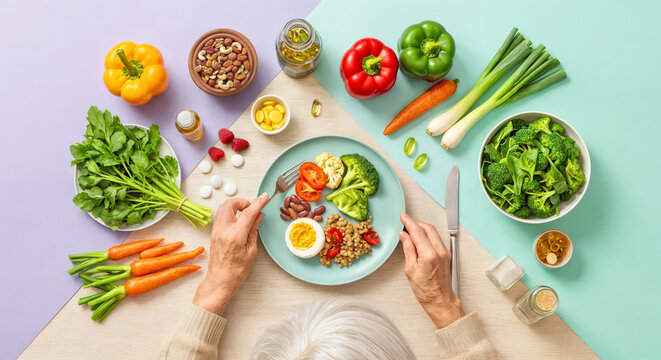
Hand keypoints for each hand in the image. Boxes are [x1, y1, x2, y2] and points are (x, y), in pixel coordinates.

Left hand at [193, 193, 268, 314]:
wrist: (220, 281)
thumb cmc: (236, 271)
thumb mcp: (251, 251)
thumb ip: (254, 230)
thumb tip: (258, 216)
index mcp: (235, 236)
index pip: (248, 212)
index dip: (258, 203)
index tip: (264, 197)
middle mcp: (223, 230)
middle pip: (230, 204)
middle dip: (242, 201)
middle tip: (252, 208)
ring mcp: (216, 231)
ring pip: (223, 207)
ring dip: (235, 206)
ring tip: (245, 215)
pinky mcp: (213, 233)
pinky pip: (220, 216)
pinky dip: (230, 213)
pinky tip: (238, 221)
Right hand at [399, 212, 463, 328]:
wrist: (440, 300)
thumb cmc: (426, 291)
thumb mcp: (410, 269)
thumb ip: (408, 249)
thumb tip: (404, 236)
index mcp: (429, 255)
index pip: (418, 232)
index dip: (409, 222)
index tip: (403, 217)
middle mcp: (440, 252)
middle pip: (428, 228)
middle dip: (416, 223)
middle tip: (405, 223)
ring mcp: (445, 253)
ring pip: (433, 233)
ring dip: (422, 229)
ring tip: (411, 233)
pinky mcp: (446, 255)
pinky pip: (436, 239)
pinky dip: (427, 236)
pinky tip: (419, 240)